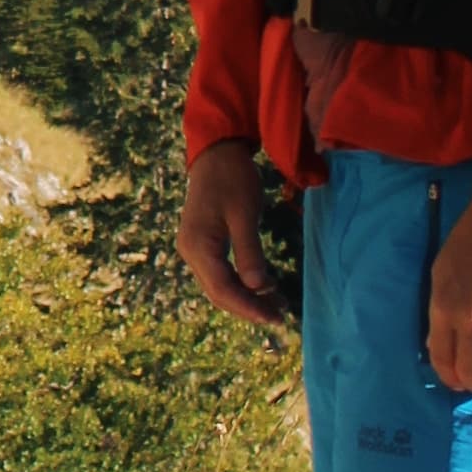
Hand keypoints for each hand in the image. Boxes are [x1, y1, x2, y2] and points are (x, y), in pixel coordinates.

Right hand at [177, 139, 285, 332]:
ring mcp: (195, 249)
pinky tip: (264, 286)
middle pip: (219, 293)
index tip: (275, 318)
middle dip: (249, 307)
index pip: (223, 289)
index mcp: (198, 246)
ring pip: (219, 286)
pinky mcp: (203, 245)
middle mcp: (190, 252)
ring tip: (277, 305)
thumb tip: (259, 288)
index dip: (249, 308)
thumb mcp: (245, 214)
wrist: (216, 153)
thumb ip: (250, 253)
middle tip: (280, 316)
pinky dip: (242, 284)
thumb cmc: (232, 178)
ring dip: (247, 298)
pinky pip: (221, 273)